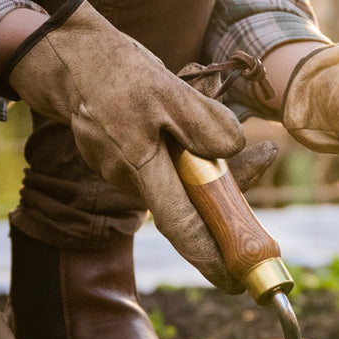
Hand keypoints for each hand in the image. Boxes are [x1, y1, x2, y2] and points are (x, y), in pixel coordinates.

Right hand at [4, 0, 248, 291]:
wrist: (70, 57)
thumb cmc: (118, 73)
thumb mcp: (168, 90)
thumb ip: (204, 123)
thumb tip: (235, 149)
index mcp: (139, 167)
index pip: (181, 226)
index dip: (209, 257)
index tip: (235, 281)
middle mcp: (130, 179)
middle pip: (189, 205)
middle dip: (228, 201)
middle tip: (268, 171)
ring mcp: (124, 172)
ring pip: (181, 183)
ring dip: (213, 173)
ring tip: (258, 150)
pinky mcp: (125, 159)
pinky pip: (168, 167)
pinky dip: (191, 157)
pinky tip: (209, 136)